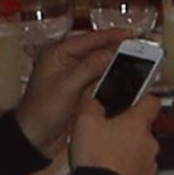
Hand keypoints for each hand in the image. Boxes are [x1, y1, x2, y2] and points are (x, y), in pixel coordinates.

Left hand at [17, 25, 129, 155]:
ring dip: (116, 63)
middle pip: (96, 49)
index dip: (111, 36)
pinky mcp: (79, 90)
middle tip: (139, 47)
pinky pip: (99, 78)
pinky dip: (112, 77)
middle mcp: (65, 60)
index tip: (131, 35)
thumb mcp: (67, 86)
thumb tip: (113, 52)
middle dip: (116, 48)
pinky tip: (126, 78)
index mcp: (57, 53)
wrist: (34, 139)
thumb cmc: (42, 111)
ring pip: (99, 64)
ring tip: (138, 60)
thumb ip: (90, 67)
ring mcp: (73, 75)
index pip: (88, 39)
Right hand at [70, 74, 163, 174]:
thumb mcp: (85, 122)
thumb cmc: (96, 156)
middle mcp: (150, 143)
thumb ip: (91, 106)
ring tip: (104, 160)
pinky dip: (125, 174)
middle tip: (105, 137)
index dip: (143, 100)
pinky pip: (136, 174)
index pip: (151, 102)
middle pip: (142, 132)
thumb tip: (95, 102)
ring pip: (139, 154)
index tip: (135, 101)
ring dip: (127, 154)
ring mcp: (149, 166)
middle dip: (127, 133)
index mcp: (138, 124)